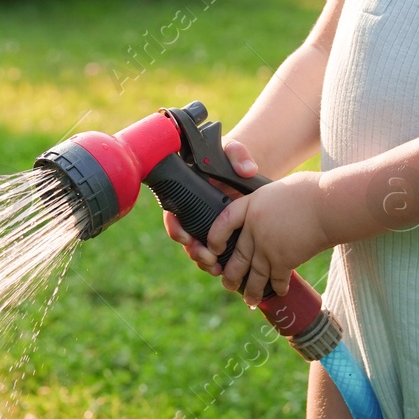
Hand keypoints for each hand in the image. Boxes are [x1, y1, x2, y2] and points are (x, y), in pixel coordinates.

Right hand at [162, 140, 258, 276]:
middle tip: (207, 257)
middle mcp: (191, 211)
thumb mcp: (233, 150)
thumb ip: (238, 154)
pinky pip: (212, 252)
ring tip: (217, 268)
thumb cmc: (232, 157)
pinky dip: (216, 262)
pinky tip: (226, 268)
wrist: (244, 169)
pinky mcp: (218, 234)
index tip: (186, 236)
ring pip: (197, 248)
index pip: (172, 213)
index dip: (175, 227)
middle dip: (193, 250)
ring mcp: (204, 224)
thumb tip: (247, 170)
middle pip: (184, 237)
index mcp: (187, 192)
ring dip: (204, 261)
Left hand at [208, 170, 329, 306]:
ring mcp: (267, 246)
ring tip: (249, 300)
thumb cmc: (309, 191)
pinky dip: (278, 287)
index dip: (215, 236)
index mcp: (251, 205)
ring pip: (254, 274)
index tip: (215, 248)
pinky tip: (279, 292)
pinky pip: (277, 279)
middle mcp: (254, 228)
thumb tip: (265, 211)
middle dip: (231, 275)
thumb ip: (265, 204)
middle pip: (238, 256)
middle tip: (228, 284)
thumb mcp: (277, 190)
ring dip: (251, 290)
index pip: (224, 222)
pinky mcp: (284, 260)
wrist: (328, 204)